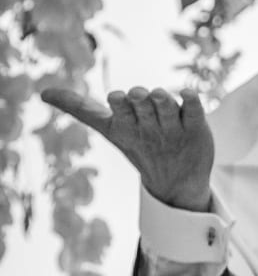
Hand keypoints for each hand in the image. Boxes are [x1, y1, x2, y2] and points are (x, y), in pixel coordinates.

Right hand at [41, 84, 214, 211]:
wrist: (177, 182)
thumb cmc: (138, 145)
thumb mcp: (108, 129)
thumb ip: (79, 109)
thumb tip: (42, 93)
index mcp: (127, 126)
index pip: (119, 108)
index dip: (119, 102)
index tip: (117, 100)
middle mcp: (150, 127)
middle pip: (142, 102)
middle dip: (141, 97)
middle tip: (142, 99)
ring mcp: (174, 128)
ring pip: (167, 104)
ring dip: (163, 97)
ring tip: (162, 98)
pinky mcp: (197, 127)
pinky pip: (196, 109)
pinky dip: (192, 99)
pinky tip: (189, 92)